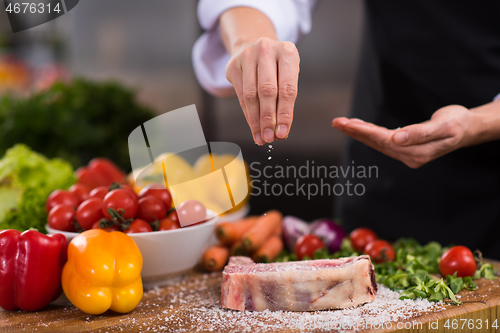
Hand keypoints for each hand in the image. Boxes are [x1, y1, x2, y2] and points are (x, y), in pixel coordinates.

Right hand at [225, 37, 299, 144]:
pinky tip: (253, 127)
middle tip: (270, 138)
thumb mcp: (288, 74)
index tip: (282, 133)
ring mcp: (247, 56)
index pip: (287, 89)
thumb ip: (286, 99)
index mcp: (287, 52)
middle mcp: (266, 50)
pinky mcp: (233, 65)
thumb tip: (280, 130)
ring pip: (251, 95)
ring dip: (256, 120)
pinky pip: (240, 95)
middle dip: (268, 119)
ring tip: (261, 137)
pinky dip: (248, 114)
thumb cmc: (276, 65)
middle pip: (267, 91)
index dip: (285, 114)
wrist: (253, 45)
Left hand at [331, 105, 473, 168]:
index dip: (365, 132)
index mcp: (417, 152)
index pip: (384, 141)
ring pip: (377, 143)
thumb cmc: (457, 124)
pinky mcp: (405, 147)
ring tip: (341, 123)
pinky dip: (369, 133)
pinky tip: (358, 127)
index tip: (348, 124)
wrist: (467, 128)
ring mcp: (406, 153)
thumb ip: (420, 133)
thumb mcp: (443, 127)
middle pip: (376, 143)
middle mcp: (408, 156)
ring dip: (359, 133)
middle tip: (337, 122)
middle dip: (356, 132)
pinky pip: (382, 141)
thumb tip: (397, 138)